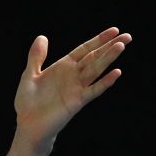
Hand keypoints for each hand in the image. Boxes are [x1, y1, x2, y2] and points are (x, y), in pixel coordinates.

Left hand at [14, 27, 130, 149]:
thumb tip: (42, 37)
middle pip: (94, 57)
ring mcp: (76, 88)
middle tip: (127, 36)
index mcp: (63, 67)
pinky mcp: (77, 101)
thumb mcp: (30, 75)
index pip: (84, 50)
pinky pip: (93, 90)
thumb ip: (36, 57)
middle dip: (109, 46)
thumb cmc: (29, 102)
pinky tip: (116, 73)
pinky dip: (105, 82)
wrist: (28, 124)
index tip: (114, 30)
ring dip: (108, 58)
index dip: (98, 40)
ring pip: (96, 70)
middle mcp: (73, 76)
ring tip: (121, 46)